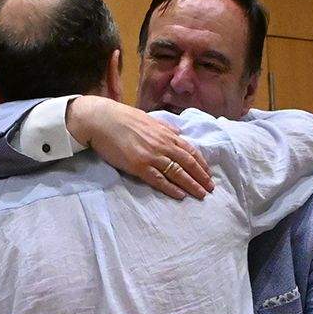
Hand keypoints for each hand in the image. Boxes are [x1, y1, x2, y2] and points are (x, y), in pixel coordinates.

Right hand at [65, 96, 213, 199]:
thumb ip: (165, 126)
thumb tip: (179, 132)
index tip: (208, 174)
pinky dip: (171, 188)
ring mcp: (152, 156)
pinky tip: (180, 195)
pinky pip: (159, 180)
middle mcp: (163, 145)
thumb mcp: (149, 118)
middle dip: (201, 177)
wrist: (102, 120)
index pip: (190, 150)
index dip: (201, 164)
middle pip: (188, 163)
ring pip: (177, 173)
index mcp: (166, 133)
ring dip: (191, 185)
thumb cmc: (123, 118)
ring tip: (201, 195)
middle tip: (210, 188)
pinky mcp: (139, 166)